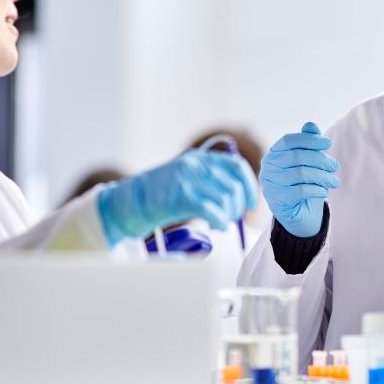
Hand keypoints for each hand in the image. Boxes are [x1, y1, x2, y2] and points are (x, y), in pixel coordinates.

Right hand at [98, 149, 257, 245]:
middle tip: (230, 218)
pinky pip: (211, 210)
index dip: (250, 186)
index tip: (251, 203)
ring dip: (228, 216)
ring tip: (220, 223)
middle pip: (234, 186)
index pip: (237, 167)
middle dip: (238, 207)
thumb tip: (242, 198)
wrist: (132, 200)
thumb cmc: (165, 194)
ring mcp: (188, 179)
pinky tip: (216, 226)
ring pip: (225, 199)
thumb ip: (213, 181)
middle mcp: (196, 165)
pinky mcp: (181, 196)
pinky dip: (219, 221)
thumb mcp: (190, 177)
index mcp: (201, 158)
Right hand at [261, 122, 338, 237]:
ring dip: (322, 176)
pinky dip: (317, 189)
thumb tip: (311, 125)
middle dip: (320, 160)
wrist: (298, 213)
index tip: (328, 143)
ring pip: (300, 174)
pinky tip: (324, 191)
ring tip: (334, 181)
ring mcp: (270, 184)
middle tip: (334, 166)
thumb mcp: (307, 162)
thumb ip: (307, 143)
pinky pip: (300, 191)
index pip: (289, 140)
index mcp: (273, 153)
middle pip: (297, 157)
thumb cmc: (303, 182)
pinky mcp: (277, 200)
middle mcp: (268, 167)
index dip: (309, 140)